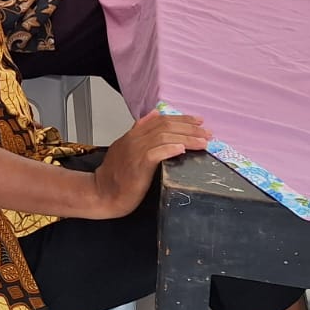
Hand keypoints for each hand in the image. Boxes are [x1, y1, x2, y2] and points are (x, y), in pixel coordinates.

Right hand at [91, 112, 210, 217]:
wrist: (102, 194)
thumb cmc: (116, 176)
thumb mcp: (125, 148)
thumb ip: (139, 132)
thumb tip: (154, 115)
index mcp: (133, 135)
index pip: (159, 120)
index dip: (180, 119)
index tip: (197, 121)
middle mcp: (134, 140)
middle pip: (165, 126)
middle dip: (189, 127)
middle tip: (206, 132)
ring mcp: (135, 152)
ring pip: (164, 137)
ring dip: (186, 138)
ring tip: (203, 142)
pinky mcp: (138, 166)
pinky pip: (155, 153)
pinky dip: (169, 149)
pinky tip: (182, 149)